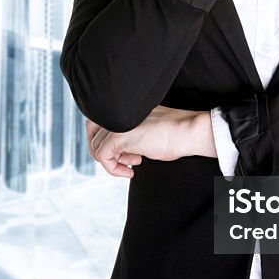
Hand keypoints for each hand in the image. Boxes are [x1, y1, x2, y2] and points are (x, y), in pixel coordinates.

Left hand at [85, 106, 212, 178]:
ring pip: (96, 147)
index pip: (99, 122)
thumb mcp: (145, 128)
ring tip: (132, 163)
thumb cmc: (173, 132)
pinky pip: (103, 157)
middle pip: (91, 132)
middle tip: (120, 160)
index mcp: (123, 107)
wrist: (186, 131)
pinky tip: (130, 171)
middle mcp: (117, 112)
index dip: (107, 139)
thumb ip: (128, 131)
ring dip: (112, 161)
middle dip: (103, 150)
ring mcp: (116, 123)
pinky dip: (113, 169)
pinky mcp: (118, 136)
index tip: (125, 152)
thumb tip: (117, 146)